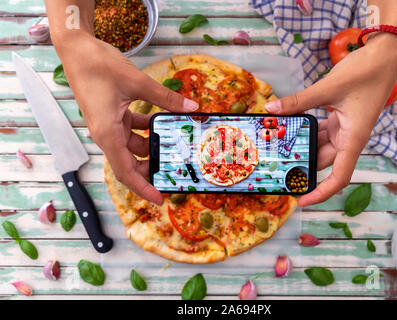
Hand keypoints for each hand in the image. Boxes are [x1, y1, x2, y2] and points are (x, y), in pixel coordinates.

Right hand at [56, 32, 197, 204]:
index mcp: (108, 134)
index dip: (143, 188)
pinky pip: (131, 130)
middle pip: (130, 163)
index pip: (126, 172)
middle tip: (174, 172)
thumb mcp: (138, 82)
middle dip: (151, 169)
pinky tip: (162, 123)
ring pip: (132, 146)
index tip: (160, 198)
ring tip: (175, 147)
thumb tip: (192, 108)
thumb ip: (166, 98)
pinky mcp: (111, 116)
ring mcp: (108, 125)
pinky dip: (146, 129)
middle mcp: (106, 134)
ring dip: (152, 147)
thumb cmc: (98, 65)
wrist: (76, 49)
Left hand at [265, 33, 396, 206]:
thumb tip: (272, 108)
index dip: (321, 192)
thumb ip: (299, 100)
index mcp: (353, 139)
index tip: (302, 200)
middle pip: (324, 162)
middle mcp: (349, 138)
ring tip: (276, 152)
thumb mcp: (329, 87)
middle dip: (303, 168)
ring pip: (320, 147)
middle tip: (277, 172)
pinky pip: (320, 132)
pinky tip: (288, 130)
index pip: (339, 176)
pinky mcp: (340, 119)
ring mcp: (344, 129)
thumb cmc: (367, 72)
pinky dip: (306, 132)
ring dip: (302, 149)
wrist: (384, 54)